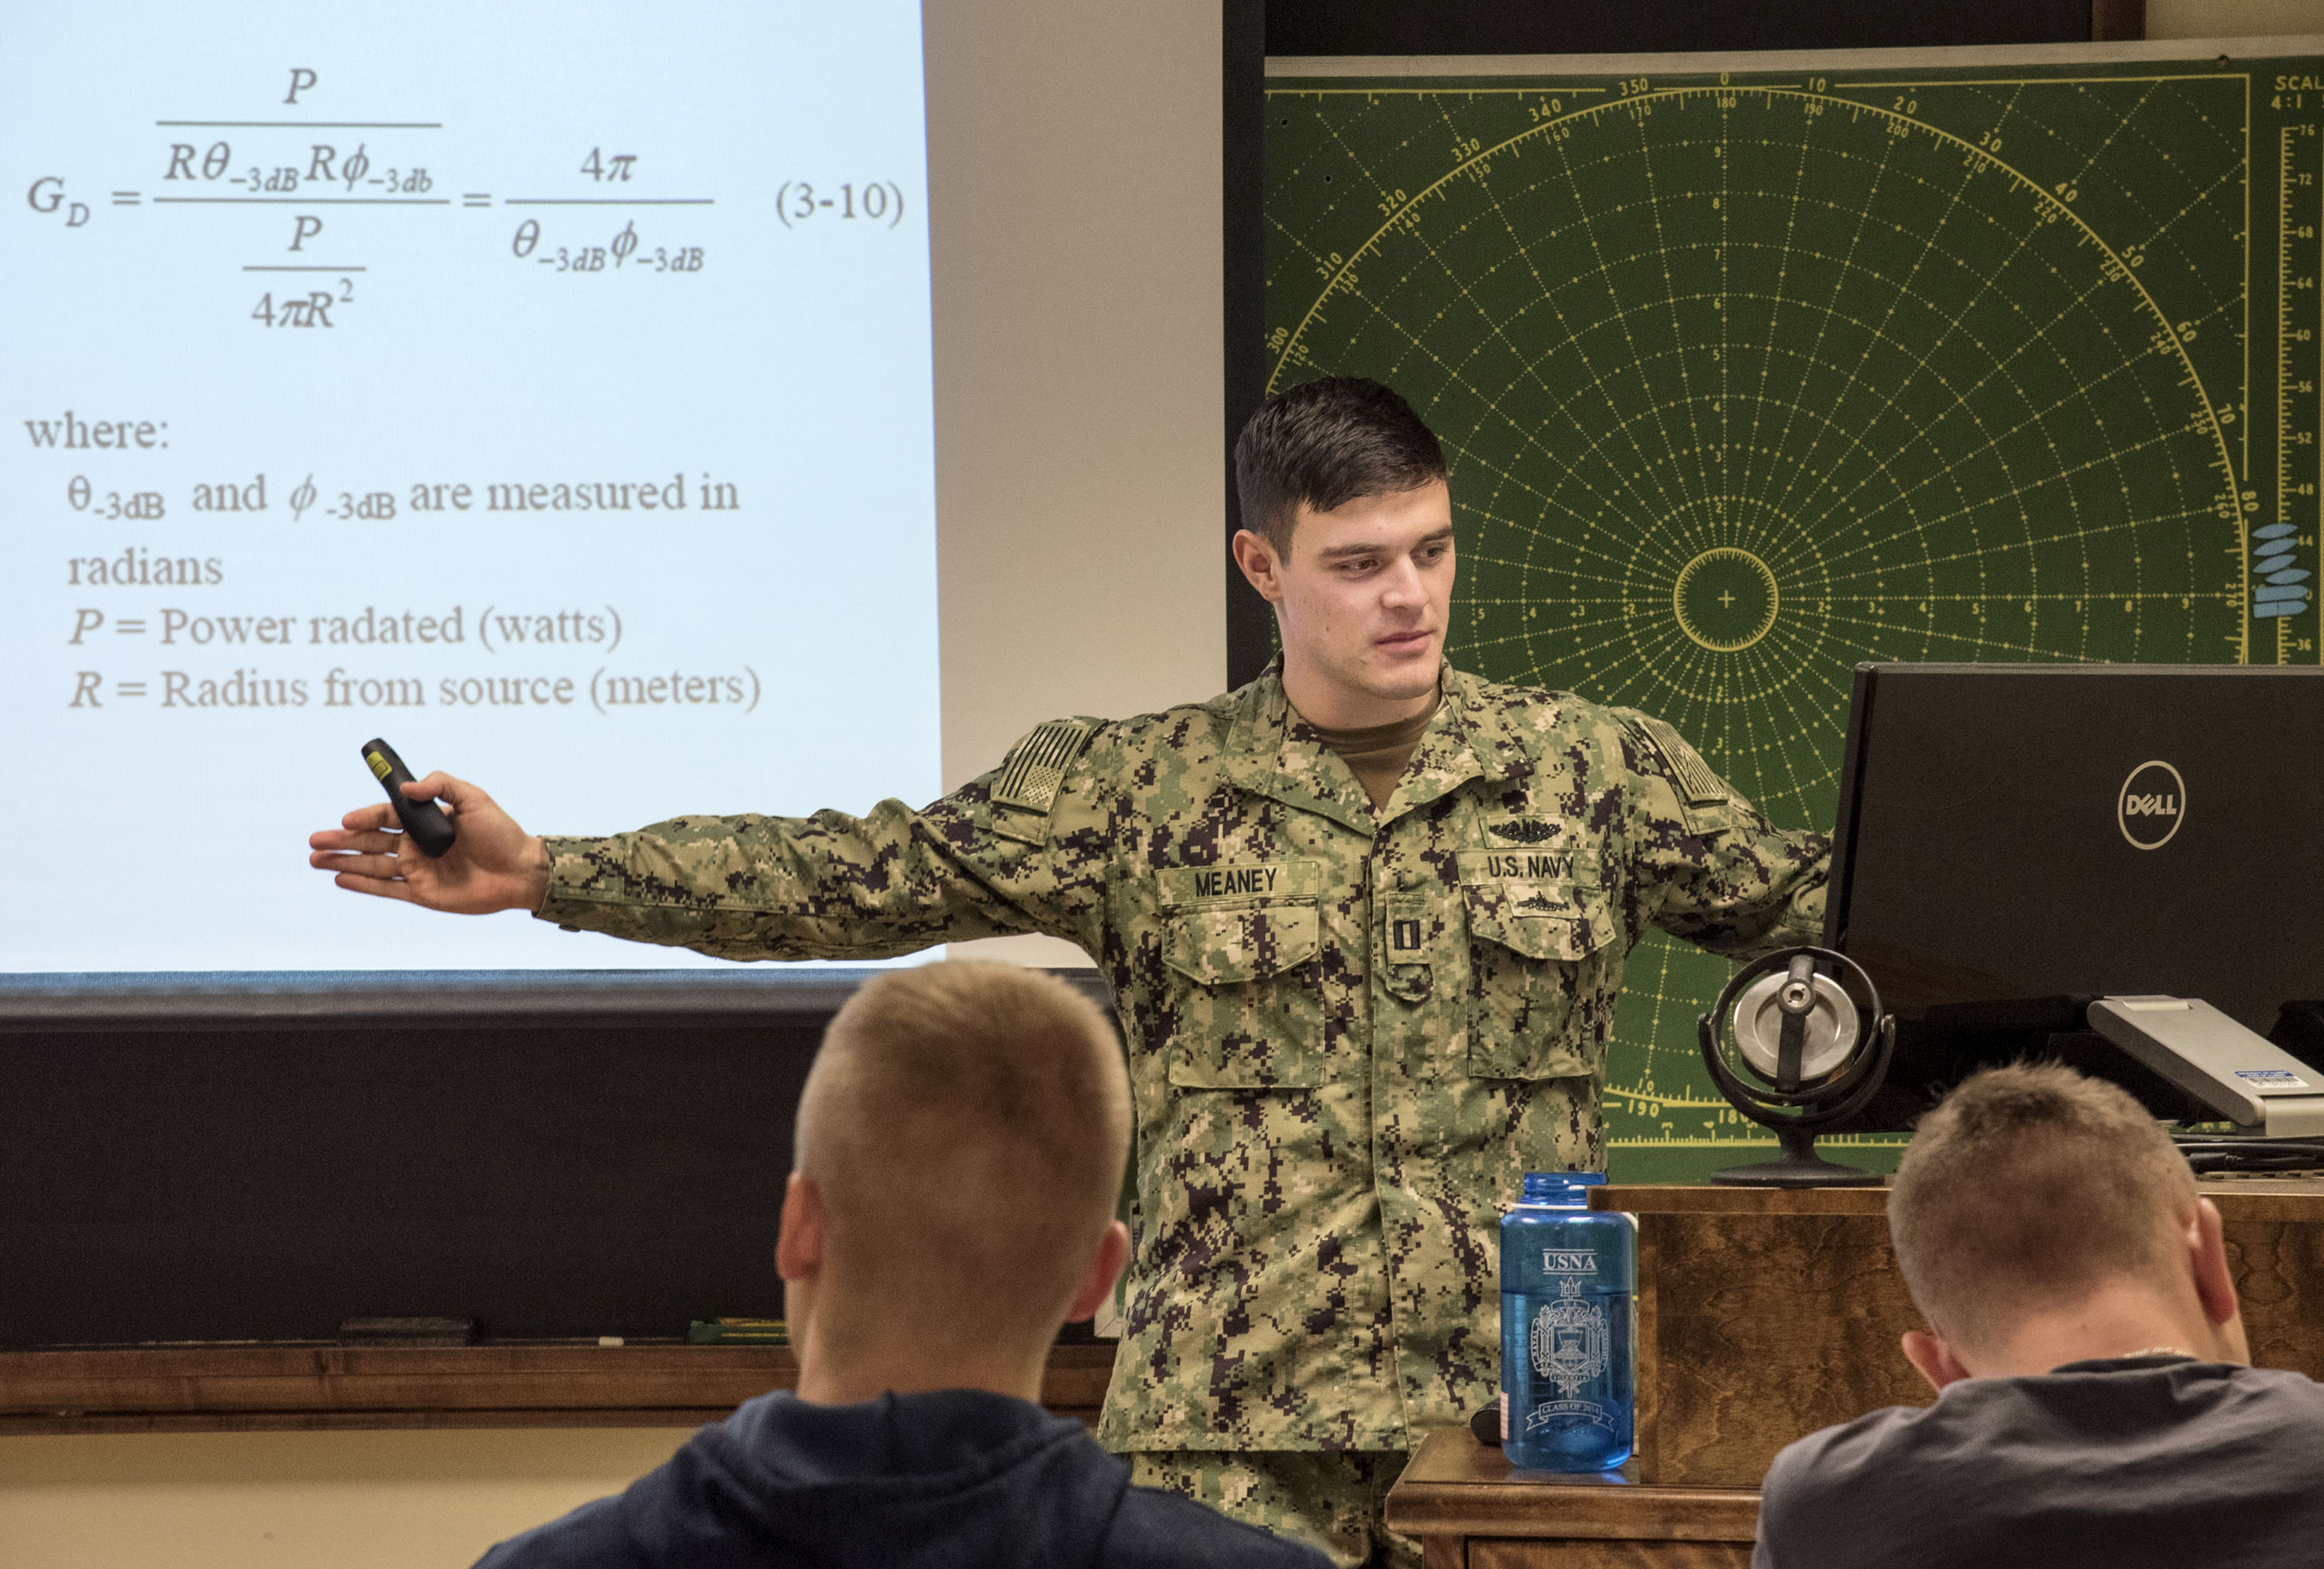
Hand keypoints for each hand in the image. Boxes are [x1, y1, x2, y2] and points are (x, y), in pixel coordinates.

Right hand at [307, 772, 551, 913]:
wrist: (521, 870)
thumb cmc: (501, 833)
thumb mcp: (475, 798)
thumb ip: (441, 785)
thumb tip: (407, 788)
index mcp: (425, 822)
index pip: (385, 816)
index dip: (364, 817)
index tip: (346, 819)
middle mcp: (416, 845)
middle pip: (370, 842)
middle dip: (341, 841)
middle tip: (313, 841)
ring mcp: (418, 870)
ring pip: (372, 866)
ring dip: (343, 863)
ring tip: (315, 860)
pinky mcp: (422, 894)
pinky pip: (387, 890)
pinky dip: (363, 886)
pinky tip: (340, 879)